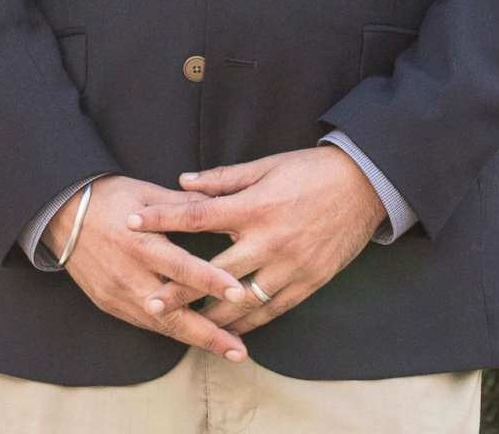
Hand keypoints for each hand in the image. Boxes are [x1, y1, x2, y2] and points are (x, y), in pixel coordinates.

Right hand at [52, 176, 259, 360]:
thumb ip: (185, 206)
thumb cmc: (110, 198)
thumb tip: (224, 205)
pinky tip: (195, 336)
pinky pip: (145, 323)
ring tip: (228, 348)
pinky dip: (172, 331)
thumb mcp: (147, 193)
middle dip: (208, 334)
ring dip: (195, 339)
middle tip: (239, 351)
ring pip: (161, 326)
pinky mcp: (109, 304)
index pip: (181, 267)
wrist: (61, 214)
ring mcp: (117, 295)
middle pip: (173, 313)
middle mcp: (128, 276)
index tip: (239, 293)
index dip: (211, 281)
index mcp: (140, 243)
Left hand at [128, 146, 386, 335]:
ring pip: (243, 300)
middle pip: (214, 270)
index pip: (198, 215)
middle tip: (150, 302)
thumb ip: (223, 179)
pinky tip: (230, 331)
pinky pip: (273, 309)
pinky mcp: (308, 281)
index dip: (163, 219)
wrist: (366, 185)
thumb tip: (183, 181)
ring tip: (186, 328)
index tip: (132, 224)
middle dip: (180, 288)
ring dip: (212, 315)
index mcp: (256, 206)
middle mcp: (269, 240)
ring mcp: (290, 265)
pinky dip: (250, 322)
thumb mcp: (267, 166)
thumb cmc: (312, 170)